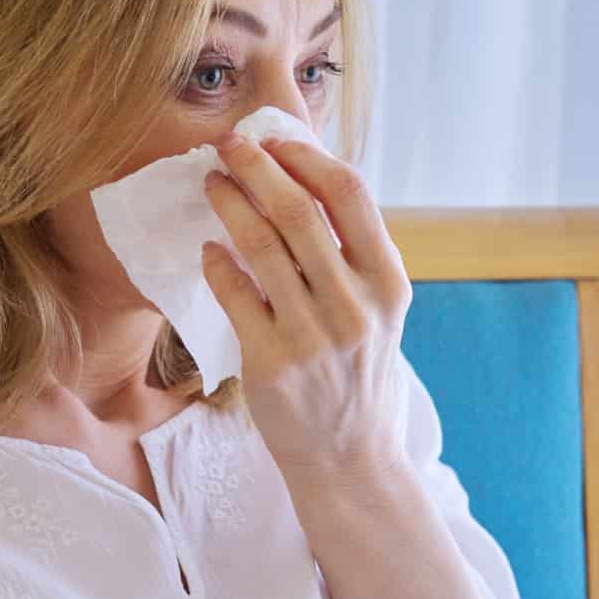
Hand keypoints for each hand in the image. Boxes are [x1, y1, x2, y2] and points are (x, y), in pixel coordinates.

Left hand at [201, 133, 412, 489]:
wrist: (349, 458)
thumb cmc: (356, 372)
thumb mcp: (377, 311)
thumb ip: (352, 253)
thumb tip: (301, 177)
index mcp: (389, 282)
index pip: (350, 194)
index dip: (307, 157)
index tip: (276, 140)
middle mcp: (356, 305)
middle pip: (299, 210)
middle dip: (257, 167)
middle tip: (228, 145)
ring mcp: (314, 335)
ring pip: (262, 245)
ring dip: (230, 204)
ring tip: (212, 184)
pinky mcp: (272, 362)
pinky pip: (235, 293)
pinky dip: (218, 262)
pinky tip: (210, 248)